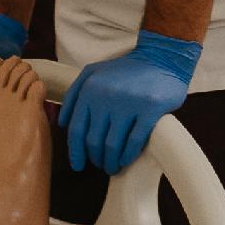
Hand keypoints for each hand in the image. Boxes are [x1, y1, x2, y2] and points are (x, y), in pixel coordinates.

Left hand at [59, 32, 201, 174]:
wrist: (161, 57)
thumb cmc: (126, 69)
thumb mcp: (93, 73)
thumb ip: (74, 94)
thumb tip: (63, 124)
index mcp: (90, 89)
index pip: (76, 129)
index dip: (75, 152)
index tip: (78, 165)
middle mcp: (106, 96)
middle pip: (93, 141)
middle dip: (95, 159)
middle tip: (100, 164)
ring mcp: (128, 103)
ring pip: (112, 145)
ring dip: (111, 161)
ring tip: (113, 166)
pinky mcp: (149, 109)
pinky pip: (134, 141)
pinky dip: (128, 155)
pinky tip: (126, 160)